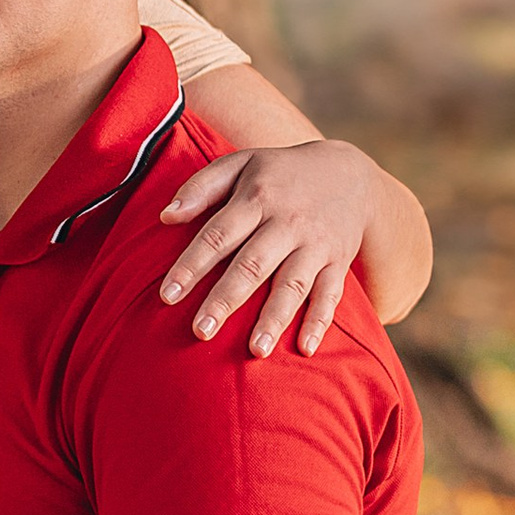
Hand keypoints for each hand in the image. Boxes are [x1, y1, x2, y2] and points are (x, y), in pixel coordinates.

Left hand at [157, 140, 381, 356]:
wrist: (349, 170)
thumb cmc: (279, 173)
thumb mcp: (240, 164)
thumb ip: (201, 186)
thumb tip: (165, 217)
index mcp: (257, 197)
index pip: (219, 234)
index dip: (192, 265)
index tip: (167, 296)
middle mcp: (287, 222)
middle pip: (252, 265)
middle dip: (226, 299)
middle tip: (201, 331)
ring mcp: (316, 244)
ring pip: (292, 285)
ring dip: (274, 318)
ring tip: (255, 351)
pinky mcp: (338, 261)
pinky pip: (331, 294)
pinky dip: (320, 322)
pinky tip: (306, 348)